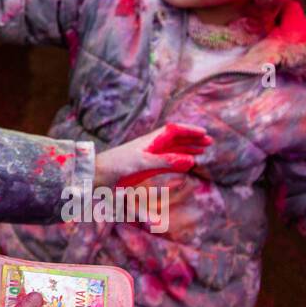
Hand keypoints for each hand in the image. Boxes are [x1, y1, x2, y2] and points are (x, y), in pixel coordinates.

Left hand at [95, 122, 212, 188]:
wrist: (96, 175)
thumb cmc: (116, 166)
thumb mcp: (142, 163)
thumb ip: (165, 162)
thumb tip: (190, 160)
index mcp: (149, 141)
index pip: (173, 130)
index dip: (188, 130)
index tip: (204, 133)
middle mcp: (150, 146)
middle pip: (175, 139)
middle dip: (191, 139)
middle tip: (209, 142)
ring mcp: (147, 157)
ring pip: (172, 150)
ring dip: (187, 149)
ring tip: (203, 151)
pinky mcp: (144, 168)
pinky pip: (166, 162)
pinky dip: (178, 161)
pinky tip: (186, 164)